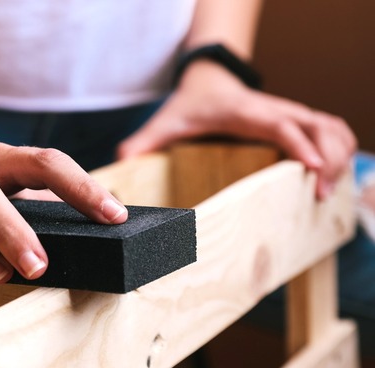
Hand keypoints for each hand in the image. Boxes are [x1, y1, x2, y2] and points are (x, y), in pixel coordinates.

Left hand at [118, 61, 356, 198]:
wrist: (207, 80)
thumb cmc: (189, 104)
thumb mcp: (165, 122)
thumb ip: (142, 142)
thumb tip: (119, 163)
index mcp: (245, 112)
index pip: (281, 125)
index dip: (298, 146)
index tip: (309, 170)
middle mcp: (273, 110)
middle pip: (317, 127)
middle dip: (327, 158)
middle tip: (320, 194)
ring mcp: (289, 113)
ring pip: (331, 126)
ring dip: (339, 154)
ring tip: (328, 190)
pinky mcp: (297, 120)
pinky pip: (331, 129)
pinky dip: (341, 148)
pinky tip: (335, 174)